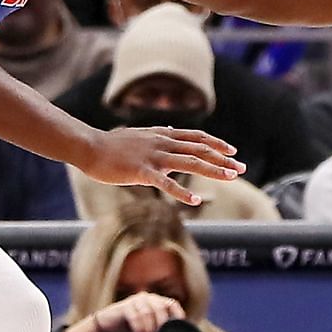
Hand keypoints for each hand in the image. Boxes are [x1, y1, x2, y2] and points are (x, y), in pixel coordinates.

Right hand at [81, 126, 242, 206]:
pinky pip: (166, 183)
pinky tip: (196, 200)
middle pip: (199, 149)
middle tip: (242, 169)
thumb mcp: (140, 135)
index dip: (217, 144)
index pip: (197, 137)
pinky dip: (182, 192)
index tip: (233, 152)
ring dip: (213, 170)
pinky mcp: (142, 172)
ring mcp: (153, 156)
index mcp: (162, 134)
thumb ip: (158, 134)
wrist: (89, 147)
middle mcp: (162, 142)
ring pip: (190, 162)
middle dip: (223, 159)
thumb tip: (172, 130)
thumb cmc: (112, 144)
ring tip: (231, 178)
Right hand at [90, 290, 185, 331]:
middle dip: (162, 323)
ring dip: (149, 327)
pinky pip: (134, 315)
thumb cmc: (131, 328)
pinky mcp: (124, 306)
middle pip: (161, 307)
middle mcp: (148, 298)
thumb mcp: (148, 329)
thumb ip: (160, 331)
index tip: (178, 329)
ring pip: (148, 312)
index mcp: (157, 302)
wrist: (108, 324)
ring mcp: (136, 300)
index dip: (177, 315)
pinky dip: (138, 326)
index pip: (172, 304)